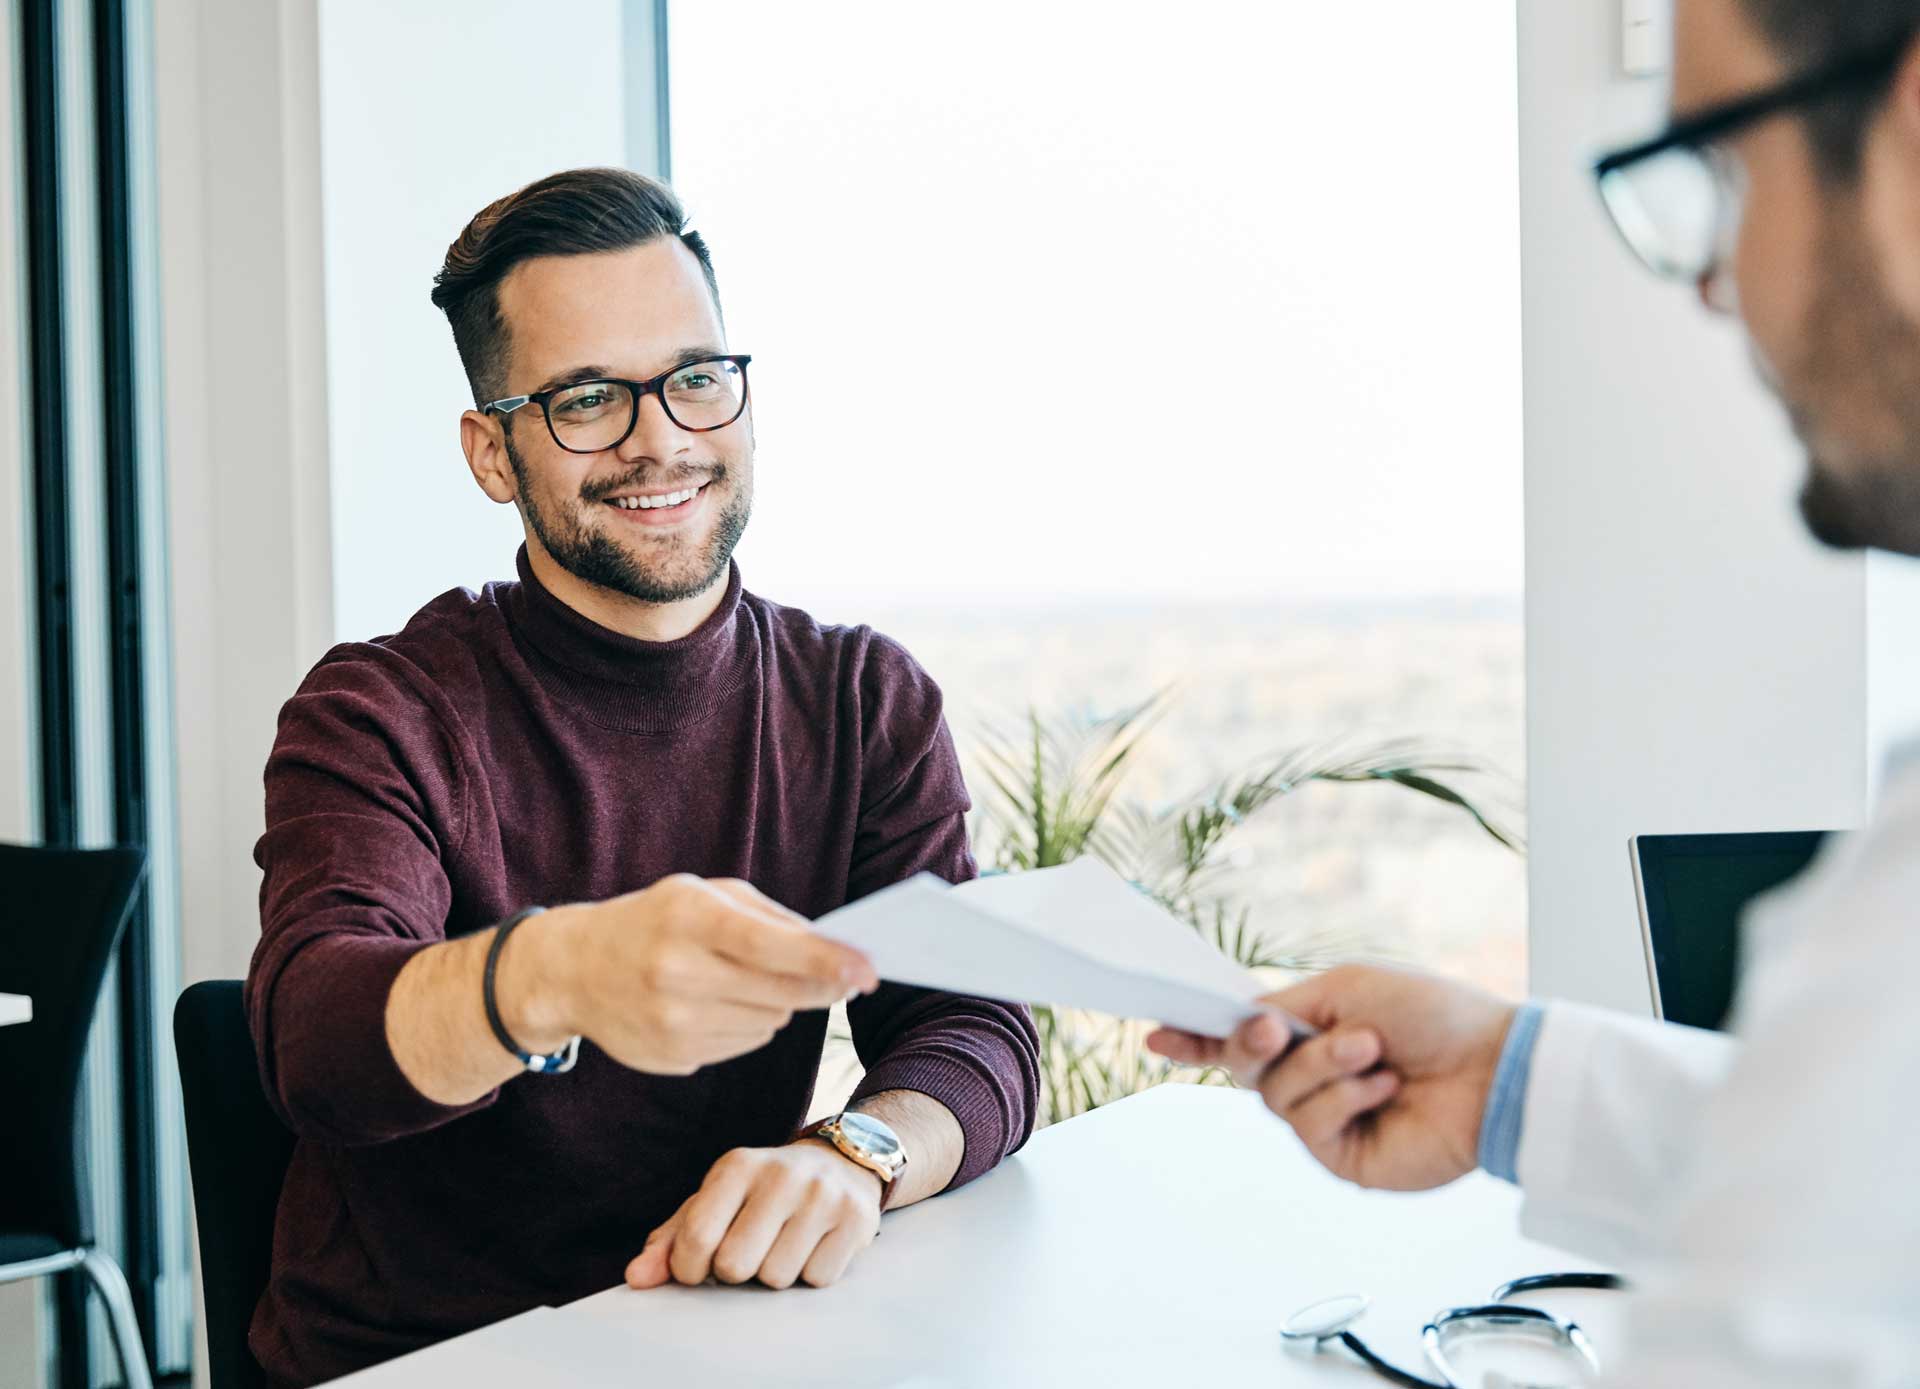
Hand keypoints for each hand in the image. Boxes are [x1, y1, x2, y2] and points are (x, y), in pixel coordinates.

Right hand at [527, 876, 878, 1076]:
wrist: (573, 970)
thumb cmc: (656, 921)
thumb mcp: (705, 895)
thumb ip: (772, 918)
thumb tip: (836, 952)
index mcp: (689, 918)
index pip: (773, 947)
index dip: (827, 961)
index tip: (870, 970)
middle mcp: (677, 972)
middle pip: (782, 993)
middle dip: (822, 986)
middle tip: (848, 977)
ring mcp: (672, 1022)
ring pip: (770, 1023)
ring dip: (779, 1004)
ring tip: (743, 980)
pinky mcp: (673, 1058)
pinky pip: (744, 1045)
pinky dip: (749, 1025)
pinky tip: (717, 1004)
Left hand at [625, 1141, 883, 1290]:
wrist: (842, 1161)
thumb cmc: (763, 1192)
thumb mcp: (716, 1201)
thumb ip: (672, 1240)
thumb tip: (636, 1279)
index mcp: (737, 1165)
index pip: (696, 1239)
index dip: (691, 1269)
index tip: (700, 1265)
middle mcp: (782, 1174)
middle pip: (735, 1266)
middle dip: (737, 1271)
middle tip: (751, 1248)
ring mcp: (823, 1195)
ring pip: (777, 1278)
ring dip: (775, 1272)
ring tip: (784, 1241)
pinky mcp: (856, 1218)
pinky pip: (817, 1279)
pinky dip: (811, 1273)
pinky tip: (814, 1244)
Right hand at [1147, 964, 1516, 1191]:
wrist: (1490, 1067)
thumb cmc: (1432, 1015)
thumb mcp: (1345, 987)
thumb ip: (1283, 1004)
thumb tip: (1238, 1022)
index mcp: (1309, 1029)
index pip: (1240, 1037)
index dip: (1195, 1038)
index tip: (1157, 1033)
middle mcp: (1312, 1075)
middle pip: (1244, 1068)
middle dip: (1252, 1045)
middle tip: (1276, 1027)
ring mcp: (1326, 1118)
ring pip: (1276, 1095)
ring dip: (1323, 1065)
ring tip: (1372, 1051)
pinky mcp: (1344, 1157)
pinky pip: (1311, 1125)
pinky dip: (1344, 1098)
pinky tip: (1383, 1088)